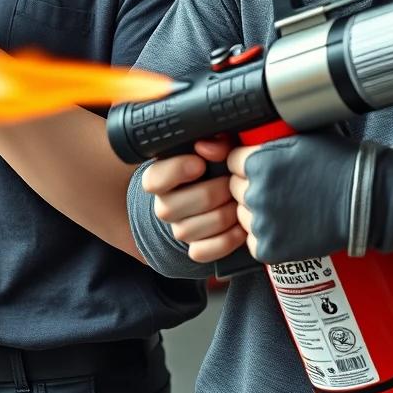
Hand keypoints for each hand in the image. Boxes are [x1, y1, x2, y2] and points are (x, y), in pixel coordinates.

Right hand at [141, 138, 247, 263]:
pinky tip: (240, 226)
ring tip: (238, 202)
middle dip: (210, 193)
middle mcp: (165, 205)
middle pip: (172, 208)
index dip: (175, 171)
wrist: (223, 194)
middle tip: (231, 183)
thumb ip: (214, 140)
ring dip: (221, 216)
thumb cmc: (220, 165)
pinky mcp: (195, 249)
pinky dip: (226, 240)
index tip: (200, 164)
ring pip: (189, 230)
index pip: (152, 180)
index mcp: (163, 177)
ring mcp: (179, 230)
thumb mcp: (219, 147)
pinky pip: (202, 253)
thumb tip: (207, 147)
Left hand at [228, 131, 365, 263]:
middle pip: (235, 189)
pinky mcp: (270, 248)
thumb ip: (267, 142)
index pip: (232, 162)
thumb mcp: (299, 138)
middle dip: (252, 187)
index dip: (247, 164)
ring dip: (258, 212)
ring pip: (243, 215)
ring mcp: (262, 222)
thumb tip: (249, 140)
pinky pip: (254, 241)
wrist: (364, 201)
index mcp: (258, 161)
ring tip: (287, 208)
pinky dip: (268, 237)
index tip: (263, 168)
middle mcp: (255, 191)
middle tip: (280, 188)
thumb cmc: (338, 165)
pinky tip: (287, 227)